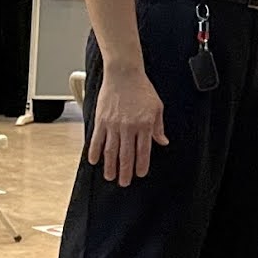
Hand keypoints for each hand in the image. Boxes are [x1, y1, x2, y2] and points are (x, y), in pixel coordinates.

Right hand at [87, 66, 166, 185]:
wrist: (124, 74)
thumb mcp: (157, 107)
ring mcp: (113, 125)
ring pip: (111, 151)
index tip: (140, 174)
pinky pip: (96, 140)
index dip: (141, 165)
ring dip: (110, 166)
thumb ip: (158, 126)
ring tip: (110, 176)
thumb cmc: (142, 89)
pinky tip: (94, 161)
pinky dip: (95, 152)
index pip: (143, 151)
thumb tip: (163, 142)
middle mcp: (129, 127)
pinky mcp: (101, 120)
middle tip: (124, 183)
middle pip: (126, 155)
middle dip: (125, 171)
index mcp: (144, 125)